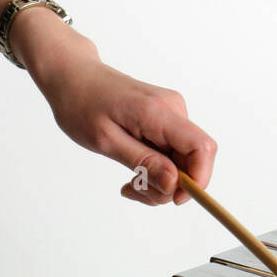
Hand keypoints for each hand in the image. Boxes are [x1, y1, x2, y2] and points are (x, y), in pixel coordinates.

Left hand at [14, 14, 215, 205]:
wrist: (74, 77)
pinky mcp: (165, 120)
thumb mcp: (106, 140)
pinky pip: (171, 154)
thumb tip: (175, 183)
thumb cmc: (82, 104)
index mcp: (158, 112)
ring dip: (159, 181)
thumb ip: (143, 161)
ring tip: (130, 184)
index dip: (198, 179)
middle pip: (192, 160)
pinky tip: (134, 173)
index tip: (174, 199)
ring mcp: (171, 114)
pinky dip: (156, 170)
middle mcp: (173, 109)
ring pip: (181, 162)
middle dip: (169, 186)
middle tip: (134, 190)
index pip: (201, 147)